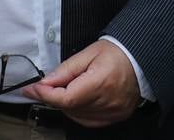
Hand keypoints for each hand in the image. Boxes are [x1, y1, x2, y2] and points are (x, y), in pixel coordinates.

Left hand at [21, 39, 140, 127]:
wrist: (141, 61)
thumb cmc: (117, 53)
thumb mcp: (88, 53)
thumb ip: (66, 69)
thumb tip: (45, 81)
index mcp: (101, 82)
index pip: (66, 98)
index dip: (45, 94)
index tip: (31, 89)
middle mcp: (108, 101)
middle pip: (69, 107)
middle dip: (53, 96)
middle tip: (46, 85)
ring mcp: (113, 112)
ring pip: (77, 116)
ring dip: (65, 105)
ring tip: (67, 87)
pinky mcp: (116, 117)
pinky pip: (89, 121)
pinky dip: (78, 112)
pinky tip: (78, 100)